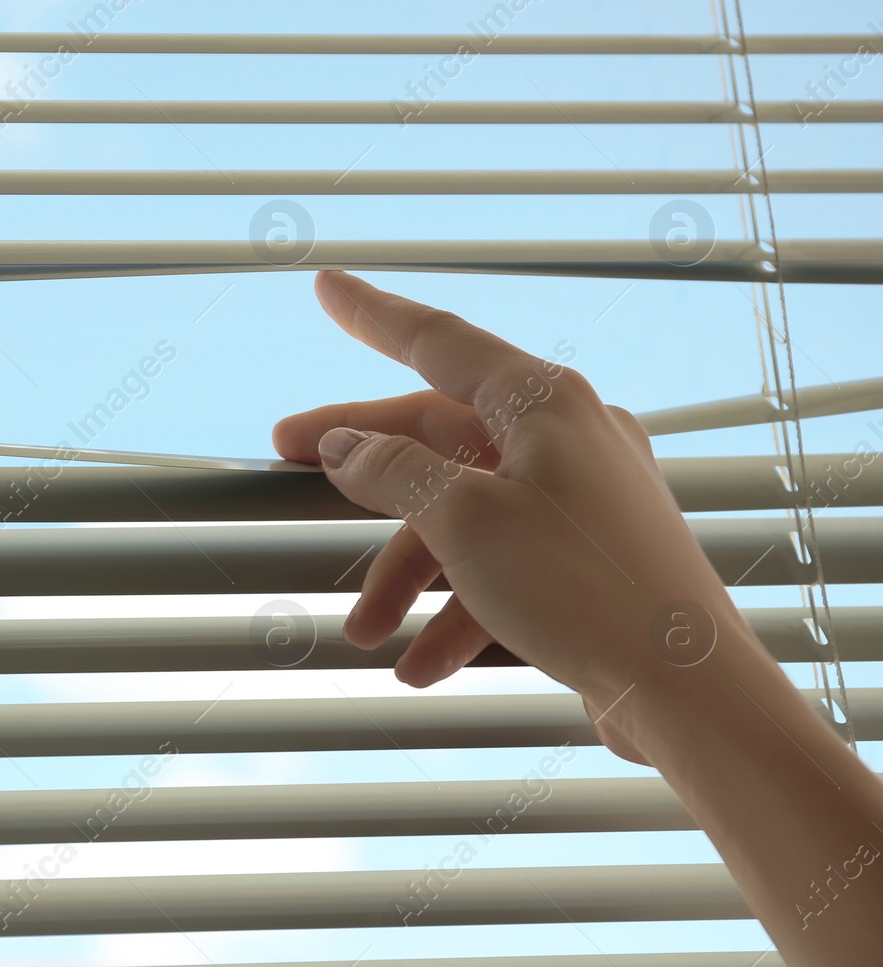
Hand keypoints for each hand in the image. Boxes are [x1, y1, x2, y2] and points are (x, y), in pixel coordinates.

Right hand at [273, 271, 757, 764]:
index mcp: (543, 403)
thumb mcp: (465, 522)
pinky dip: (455, 611)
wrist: (688, 691)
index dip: (373, 314)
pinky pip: (500, 567)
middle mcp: (565, 438)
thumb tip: (342, 445)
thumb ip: (392, 472)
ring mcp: (579, 499)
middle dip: (364, 468)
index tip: (327, 285)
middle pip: (437, 433)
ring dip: (407, 573)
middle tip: (287, 460)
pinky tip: (422, 665)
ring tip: (366, 631)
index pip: (438, 339)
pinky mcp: (585, 559)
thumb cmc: (585, 590)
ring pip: (463, 515)